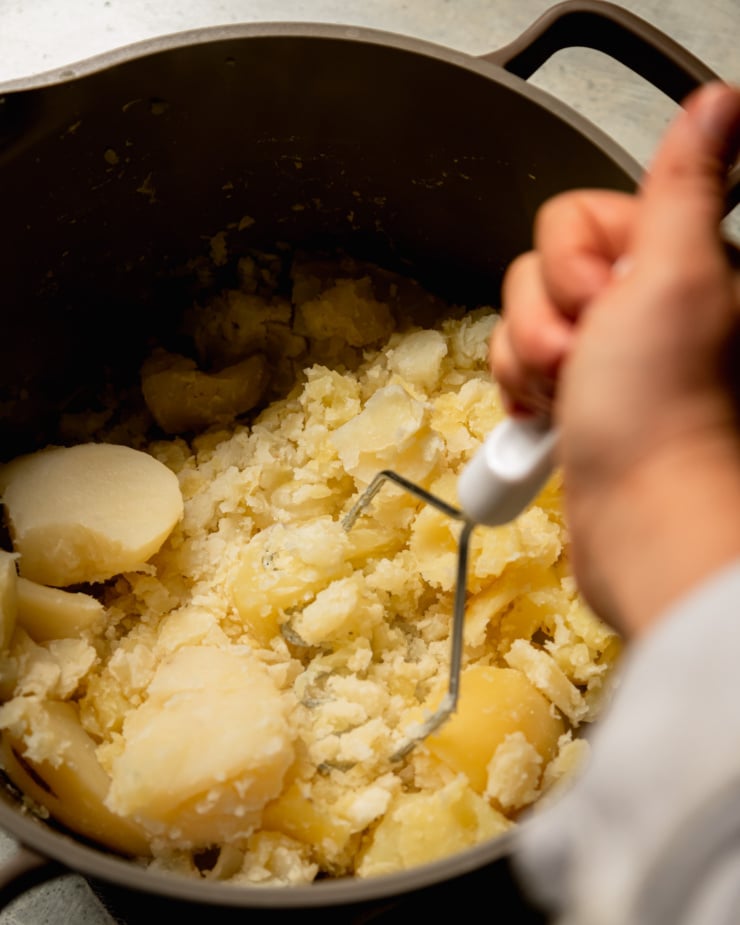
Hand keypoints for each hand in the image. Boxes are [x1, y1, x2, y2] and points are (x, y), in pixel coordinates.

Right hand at [491, 82, 739, 636]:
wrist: (641, 516)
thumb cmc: (657, 404)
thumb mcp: (673, 277)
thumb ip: (684, 186)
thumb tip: (716, 102)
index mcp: (669, 262)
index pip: (576, 217)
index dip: (573, 261)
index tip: (605, 304)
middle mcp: (638, 303)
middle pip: (539, 270)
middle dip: (547, 320)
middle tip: (587, 358)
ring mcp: (603, 354)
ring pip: (522, 320)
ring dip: (532, 362)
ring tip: (569, 398)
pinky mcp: (574, 397)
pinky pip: (518, 366)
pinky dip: (523, 392)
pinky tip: (548, 417)